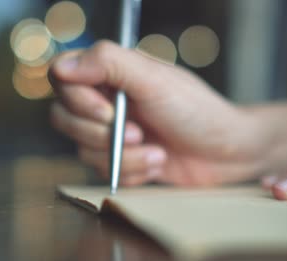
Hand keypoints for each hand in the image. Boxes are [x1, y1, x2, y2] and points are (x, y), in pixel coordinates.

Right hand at [49, 40, 272, 186]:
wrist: (225, 152)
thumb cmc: (197, 111)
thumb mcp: (155, 80)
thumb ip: (109, 63)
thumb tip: (61, 66)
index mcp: (111, 73)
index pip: (61, 77)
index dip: (77, 99)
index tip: (109, 111)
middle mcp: (106, 99)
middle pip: (64, 118)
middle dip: (104, 134)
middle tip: (141, 133)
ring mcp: (111, 130)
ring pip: (84, 150)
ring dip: (126, 157)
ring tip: (159, 152)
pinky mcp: (120, 158)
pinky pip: (103, 171)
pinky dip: (133, 171)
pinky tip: (158, 163)